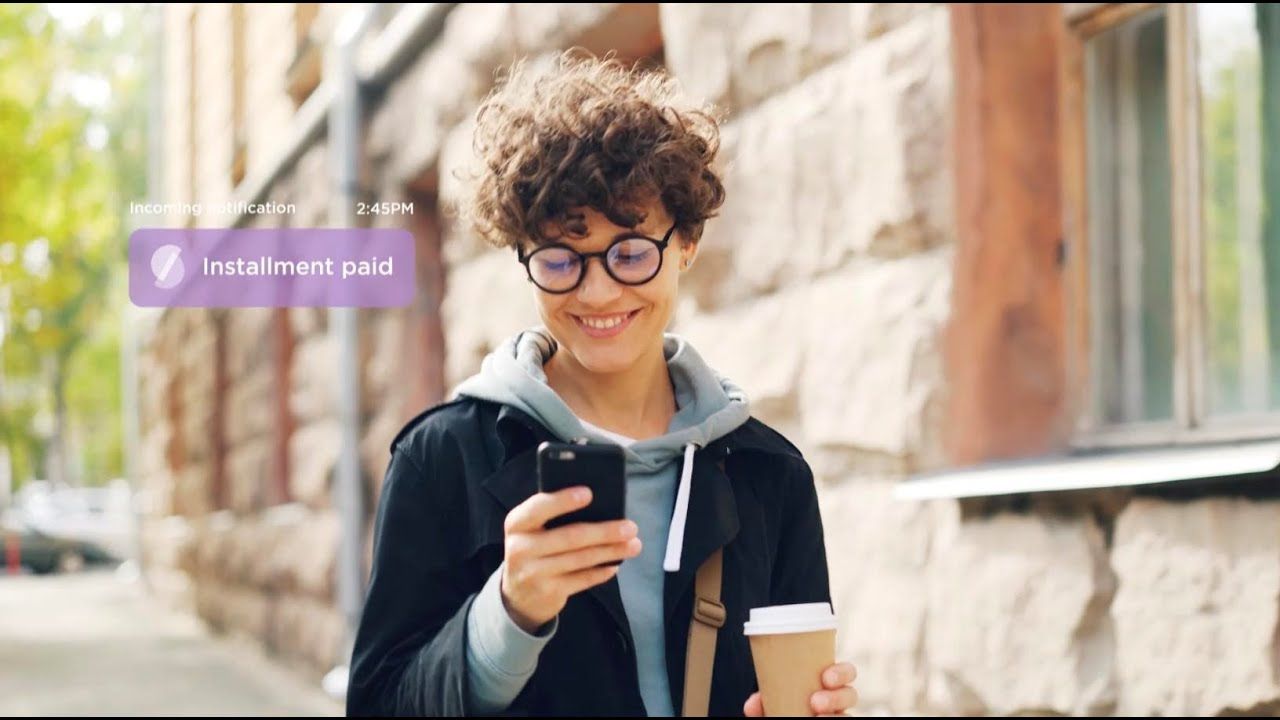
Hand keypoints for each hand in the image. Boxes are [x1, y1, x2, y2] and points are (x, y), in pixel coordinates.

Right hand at [500, 486, 642, 633]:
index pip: (538, 508)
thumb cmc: (533, 549)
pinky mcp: (548, 592)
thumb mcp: (532, 530)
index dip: (563, 501)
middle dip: (605, 531)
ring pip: (581, 559)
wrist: (517, 595)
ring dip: (611, 551)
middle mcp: (520, 548)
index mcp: (517, 524)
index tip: (589, 493)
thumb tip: (599, 506)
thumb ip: (552, 517)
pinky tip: (615, 564)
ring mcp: (533, 573)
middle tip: (631, 527)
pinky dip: (602, 572)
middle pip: (570, 536)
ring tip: (634, 545)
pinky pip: (582, 580)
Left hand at [743, 662, 858, 716]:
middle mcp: (837, 701)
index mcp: (826, 684)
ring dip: (835, 715)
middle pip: (851, 695)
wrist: (782, 717)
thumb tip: (752, 703)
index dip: (841, 672)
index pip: (845, 673)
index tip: (826, 677)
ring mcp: (838, 715)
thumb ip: (762, 704)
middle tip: (815, 702)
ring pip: (848, 715)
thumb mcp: (770, 704)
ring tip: (818, 718)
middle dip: (837, 697)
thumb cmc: (780, 709)